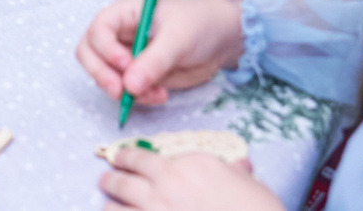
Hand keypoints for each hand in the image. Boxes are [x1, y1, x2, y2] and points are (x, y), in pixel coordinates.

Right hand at [77, 0, 244, 108]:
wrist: (222, 40)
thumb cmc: (200, 25)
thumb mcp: (178, 39)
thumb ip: (153, 60)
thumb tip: (128, 85)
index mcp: (124, 14)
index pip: (97, 30)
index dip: (105, 49)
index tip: (125, 65)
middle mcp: (119, 34)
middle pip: (89, 54)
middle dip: (102, 74)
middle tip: (120, 91)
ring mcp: (126, 56)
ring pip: (105, 77)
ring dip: (125, 91)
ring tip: (155, 93)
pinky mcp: (138, 76)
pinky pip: (126, 91)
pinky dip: (139, 98)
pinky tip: (161, 95)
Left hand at [99, 146, 276, 210]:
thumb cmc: (256, 210)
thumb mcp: (249, 183)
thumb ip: (236, 171)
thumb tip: (239, 165)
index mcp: (189, 164)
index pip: (149, 157)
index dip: (132, 157)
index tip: (126, 157)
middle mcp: (167, 183)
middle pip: (127, 175)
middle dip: (113, 174)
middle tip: (106, 174)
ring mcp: (155, 210)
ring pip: (117, 203)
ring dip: (109, 201)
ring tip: (106, 201)